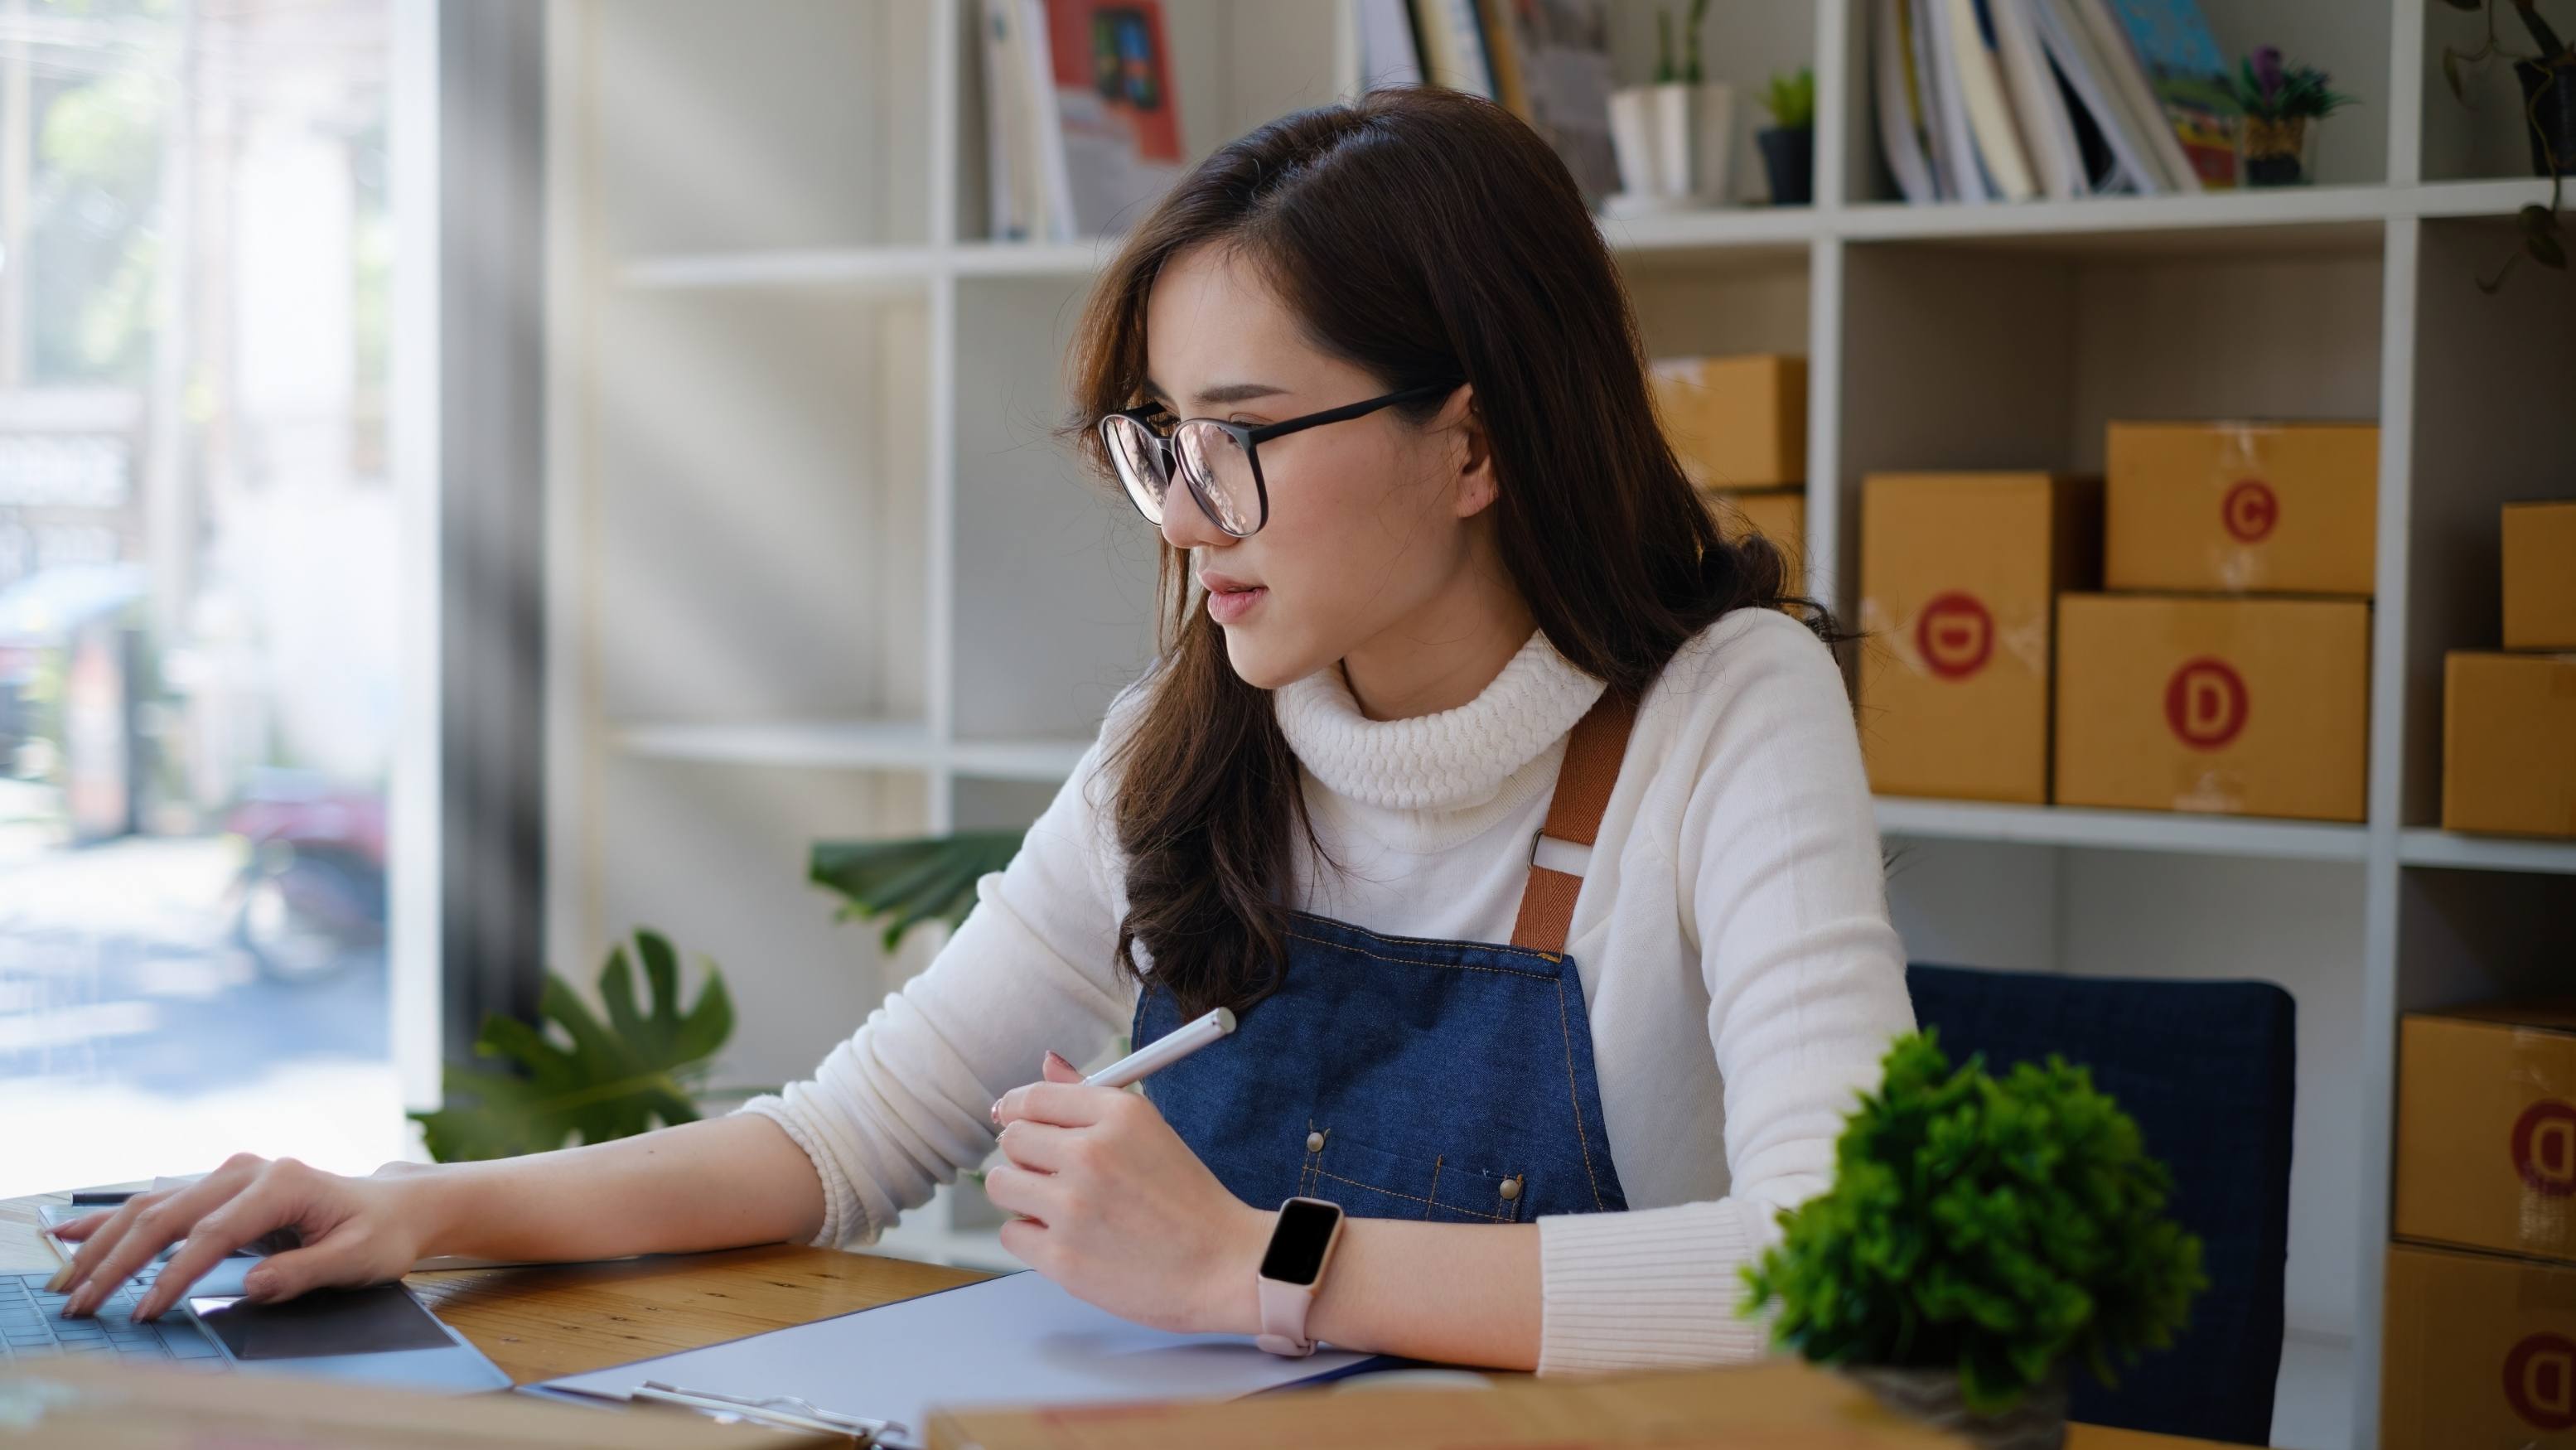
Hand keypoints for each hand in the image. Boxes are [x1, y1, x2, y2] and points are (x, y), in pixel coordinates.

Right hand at [47, 1154, 441, 1321]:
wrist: (395, 1206)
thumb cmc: (380, 1233)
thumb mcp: (358, 1258)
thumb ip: (304, 1271)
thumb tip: (251, 1286)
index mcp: (283, 1183)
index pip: (213, 1234)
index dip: (175, 1274)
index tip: (145, 1311)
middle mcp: (249, 1171)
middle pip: (168, 1216)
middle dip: (119, 1262)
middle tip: (82, 1305)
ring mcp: (230, 1175)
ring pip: (152, 1207)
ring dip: (104, 1245)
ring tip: (68, 1284)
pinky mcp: (219, 1187)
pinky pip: (157, 1203)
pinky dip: (113, 1222)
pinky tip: (72, 1234)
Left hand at [985, 1052, 1270, 1336]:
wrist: (1221, 1266)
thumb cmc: (1188, 1201)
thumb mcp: (1149, 1130)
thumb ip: (1089, 1097)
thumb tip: (1047, 1063)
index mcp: (1118, 1115)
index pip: (1034, 1098)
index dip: (1018, 1111)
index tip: (1018, 1122)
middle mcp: (1091, 1154)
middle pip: (1013, 1139)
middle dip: (1027, 1156)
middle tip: (1055, 1174)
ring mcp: (1072, 1207)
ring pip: (1002, 1185)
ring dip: (1023, 1196)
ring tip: (1059, 1208)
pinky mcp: (1062, 1257)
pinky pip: (1011, 1235)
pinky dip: (1032, 1238)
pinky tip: (1067, 1238)